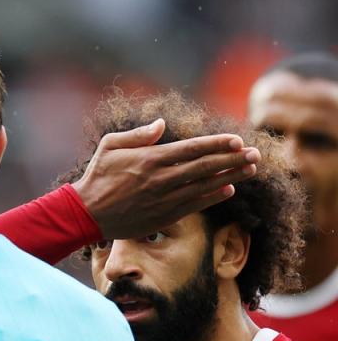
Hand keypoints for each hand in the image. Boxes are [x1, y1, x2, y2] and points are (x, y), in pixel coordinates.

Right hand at [74, 118, 260, 238]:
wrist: (85, 214)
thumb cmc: (97, 177)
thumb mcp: (110, 146)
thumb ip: (138, 135)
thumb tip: (162, 124)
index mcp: (149, 159)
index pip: (192, 149)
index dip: (217, 144)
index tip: (237, 140)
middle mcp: (160, 179)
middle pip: (205, 167)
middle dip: (233, 159)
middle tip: (255, 154)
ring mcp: (163, 199)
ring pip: (204, 186)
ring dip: (230, 176)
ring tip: (250, 169)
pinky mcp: (162, 216)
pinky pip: (194, 205)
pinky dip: (212, 196)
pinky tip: (228, 189)